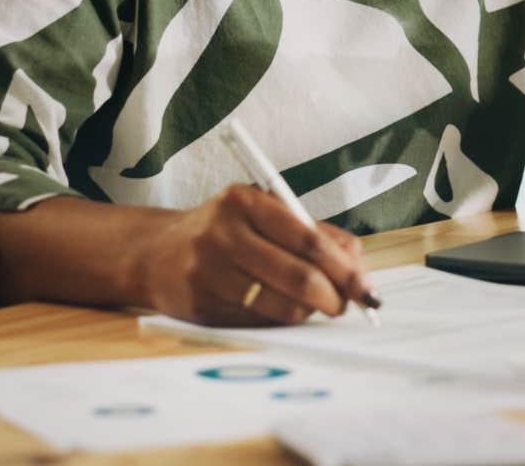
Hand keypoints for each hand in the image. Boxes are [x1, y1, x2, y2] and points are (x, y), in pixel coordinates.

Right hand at [127, 184, 372, 326]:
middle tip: (345, 306)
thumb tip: (359, 270)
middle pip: (298, 277)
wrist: (156, 253)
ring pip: (280, 306)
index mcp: (245, 201)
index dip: (345, 270)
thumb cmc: (227, 231)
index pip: (310, 240)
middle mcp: (223, 233)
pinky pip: (256, 323)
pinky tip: (281, 313)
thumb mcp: (265, 214)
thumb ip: (315, 233)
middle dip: (333, 298)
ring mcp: (207, 271)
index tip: (367, 289)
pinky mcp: (198, 305)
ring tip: (315, 308)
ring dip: (308, 314)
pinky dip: (279, 323)